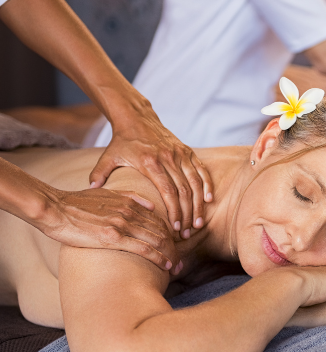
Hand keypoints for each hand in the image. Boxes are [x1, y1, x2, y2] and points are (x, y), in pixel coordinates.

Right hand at [41, 187, 179, 272]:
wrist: (54, 208)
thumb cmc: (76, 203)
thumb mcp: (106, 193)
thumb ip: (130, 197)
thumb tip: (150, 204)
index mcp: (130, 202)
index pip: (160, 220)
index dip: (172, 235)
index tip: (177, 247)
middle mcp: (130, 212)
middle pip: (163, 231)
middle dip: (175, 248)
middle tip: (181, 262)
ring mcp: (122, 224)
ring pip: (158, 240)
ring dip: (171, 255)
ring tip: (177, 267)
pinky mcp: (113, 237)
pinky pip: (144, 249)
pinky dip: (159, 258)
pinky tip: (166, 266)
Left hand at [89, 112, 212, 239]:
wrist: (137, 118)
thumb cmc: (123, 142)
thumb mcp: (109, 156)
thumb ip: (99, 173)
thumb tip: (90, 189)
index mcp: (150, 162)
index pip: (168, 191)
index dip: (174, 211)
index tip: (175, 228)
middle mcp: (168, 158)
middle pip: (184, 191)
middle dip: (188, 214)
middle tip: (187, 233)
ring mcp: (180, 154)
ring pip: (195, 183)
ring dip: (199, 205)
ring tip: (198, 223)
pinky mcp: (187, 151)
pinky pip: (201, 170)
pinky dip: (207, 185)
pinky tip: (209, 200)